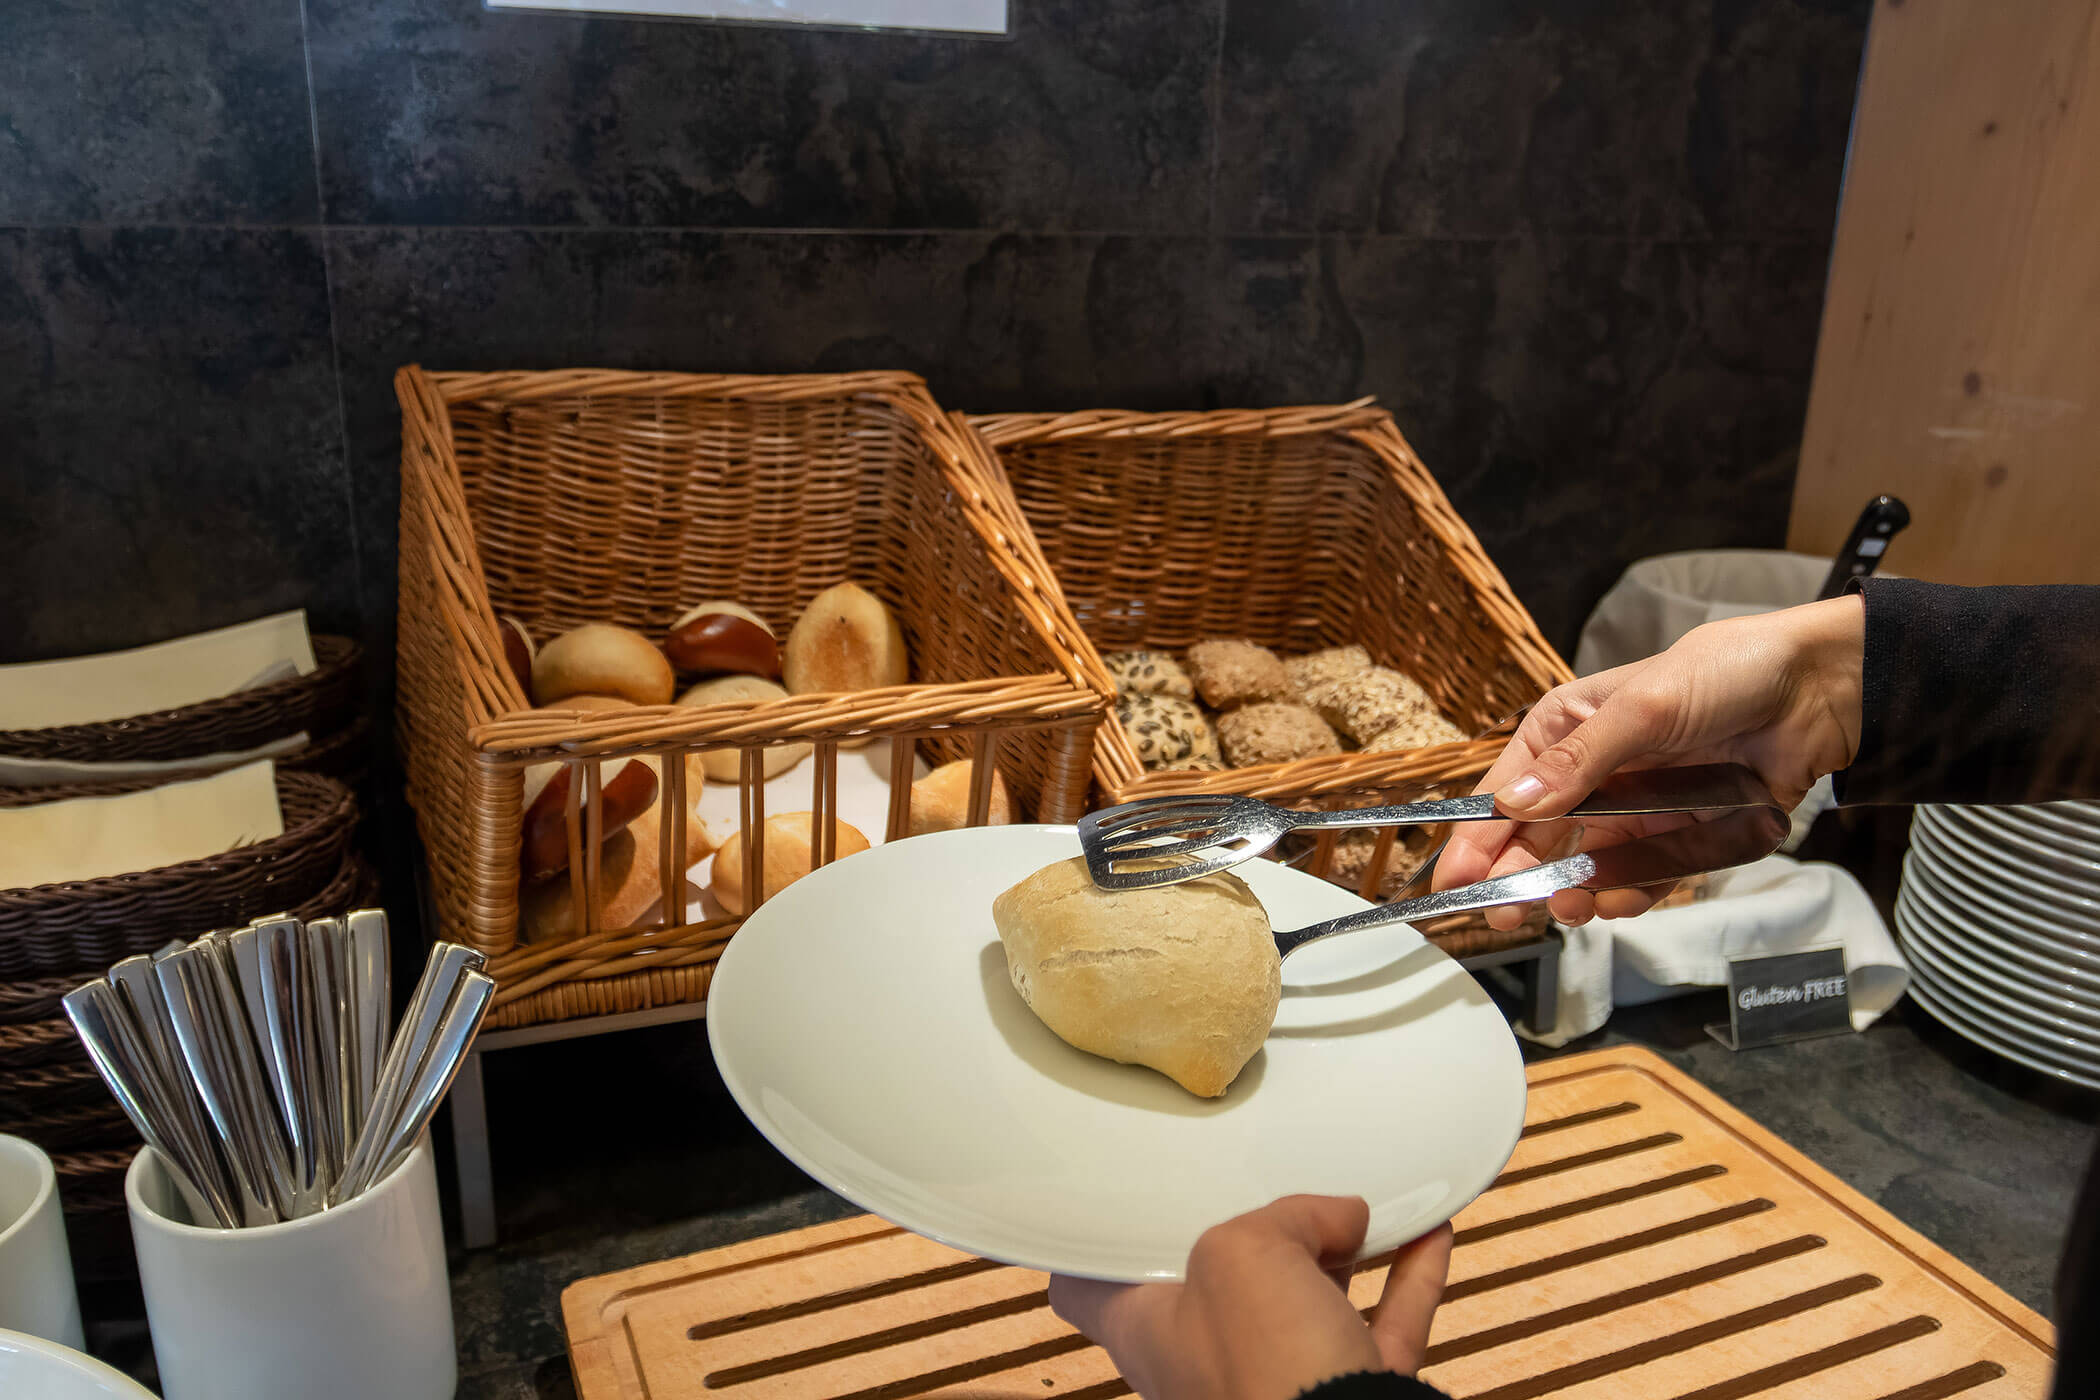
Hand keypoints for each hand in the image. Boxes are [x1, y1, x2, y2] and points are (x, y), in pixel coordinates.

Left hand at [1048, 1195, 1451, 1399]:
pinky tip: (1432, 1232)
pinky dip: (1407, 1280)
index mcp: (1148, 1330)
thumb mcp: (1244, 1253)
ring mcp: (1281, 1382)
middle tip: (1283, 1182)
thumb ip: (1285, 1218)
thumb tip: (1343, 1220)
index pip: (1090, 1290)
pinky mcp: (1347, 1395)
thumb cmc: (1263, 1368)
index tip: (1119, 1204)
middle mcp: (1205, 1359)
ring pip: (1310, 1299)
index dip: (1099, 1247)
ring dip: (1347, 1248)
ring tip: (1371, 1201)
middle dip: (1259, 1232)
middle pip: (1223, 1280)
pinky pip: (1381, 1327)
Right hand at [1436, 595, 1865, 928]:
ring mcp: (1634, 809)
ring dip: (1571, 891)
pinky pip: (1642, 878)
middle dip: (1516, 877)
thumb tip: (1513, 802)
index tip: (1454, 881)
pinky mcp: (1678, 836)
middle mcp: (1591, 773)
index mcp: (1565, 729)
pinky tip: (1615, 899)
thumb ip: (1579, 760)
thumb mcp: (1643, 707)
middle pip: (1535, 839)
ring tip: (1567, 906)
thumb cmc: (1726, 673)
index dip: (1475, 838)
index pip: (1503, 791)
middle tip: (1503, 913)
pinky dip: (1628, 893)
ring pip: (1584, 866)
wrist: (1818, 691)